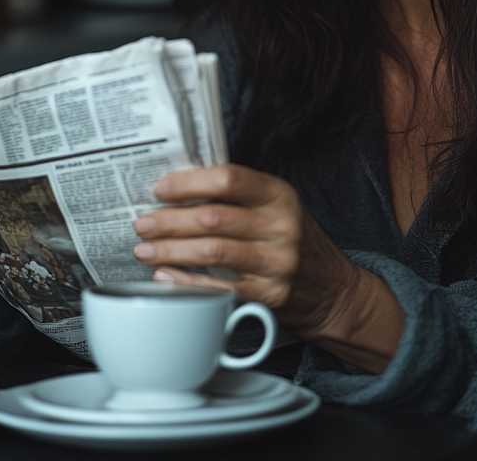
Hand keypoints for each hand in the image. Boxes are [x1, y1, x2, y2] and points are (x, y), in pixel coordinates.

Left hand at [131, 164, 403, 372]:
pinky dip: (186, 282)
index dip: (189, 182)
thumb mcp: (279, 208)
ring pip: (212, 252)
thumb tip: (181, 189)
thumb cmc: (296, 243)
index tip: (160, 189)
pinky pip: (220, 288)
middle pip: (213, 217)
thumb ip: (241, 197)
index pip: (229, 179)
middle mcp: (282, 226)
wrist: (333, 292)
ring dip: (170, 250)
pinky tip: (166, 277)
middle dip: (169, 220)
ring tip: (145, 249)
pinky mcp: (270, 297)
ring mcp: (278, 263)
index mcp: (280, 195)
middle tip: (143, 223)